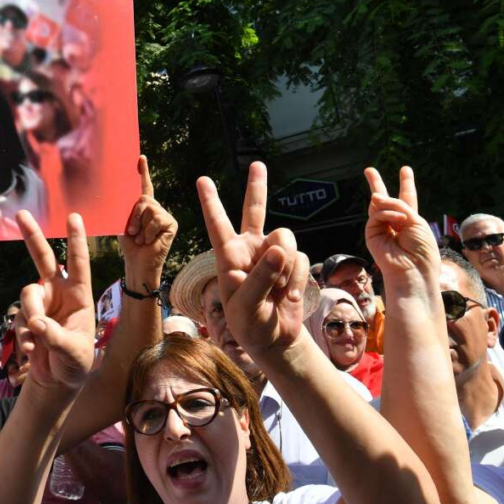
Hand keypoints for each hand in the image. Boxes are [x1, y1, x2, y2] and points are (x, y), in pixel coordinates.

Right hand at [15, 211, 94, 394]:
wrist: (58, 379)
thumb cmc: (76, 361)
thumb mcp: (74, 352)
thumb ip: (56, 337)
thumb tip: (36, 323)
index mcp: (79, 295)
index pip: (78, 263)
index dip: (76, 240)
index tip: (74, 217)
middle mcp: (59, 293)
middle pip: (44, 259)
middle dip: (33, 237)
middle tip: (22, 214)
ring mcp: (41, 303)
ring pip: (28, 294)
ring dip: (31, 315)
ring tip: (39, 338)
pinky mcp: (26, 317)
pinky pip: (20, 318)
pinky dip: (24, 335)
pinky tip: (33, 349)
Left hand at [118, 156, 176, 279]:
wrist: (138, 263)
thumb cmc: (130, 246)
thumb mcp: (123, 223)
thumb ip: (127, 209)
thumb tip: (124, 197)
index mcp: (144, 207)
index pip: (145, 186)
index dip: (143, 172)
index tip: (140, 157)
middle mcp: (156, 208)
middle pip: (143, 199)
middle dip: (134, 215)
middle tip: (132, 232)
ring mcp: (165, 215)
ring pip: (149, 208)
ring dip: (140, 226)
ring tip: (141, 239)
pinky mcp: (171, 223)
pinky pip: (156, 219)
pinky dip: (148, 231)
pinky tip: (149, 241)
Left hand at [197, 162, 311, 353]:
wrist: (275, 339)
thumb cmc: (249, 324)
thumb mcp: (246, 306)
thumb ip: (261, 277)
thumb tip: (278, 248)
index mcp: (229, 257)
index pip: (218, 225)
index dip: (211, 202)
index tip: (202, 179)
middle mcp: (250, 249)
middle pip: (254, 211)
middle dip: (257, 187)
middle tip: (256, 164)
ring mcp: (273, 254)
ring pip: (286, 239)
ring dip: (286, 266)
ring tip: (278, 290)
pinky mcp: (293, 263)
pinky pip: (302, 259)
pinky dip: (297, 279)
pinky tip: (287, 296)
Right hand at [363, 167, 439, 279]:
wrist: (413, 269)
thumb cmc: (421, 249)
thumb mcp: (416, 221)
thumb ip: (397, 206)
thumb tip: (374, 197)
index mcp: (410, 220)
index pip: (407, 198)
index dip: (406, 183)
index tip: (405, 169)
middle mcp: (395, 222)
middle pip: (384, 199)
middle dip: (376, 183)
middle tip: (368, 170)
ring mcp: (382, 228)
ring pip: (379, 204)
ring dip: (393, 206)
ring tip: (403, 219)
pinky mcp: (372, 233)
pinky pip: (377, 215)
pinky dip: (388, 215)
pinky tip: (399, 221)